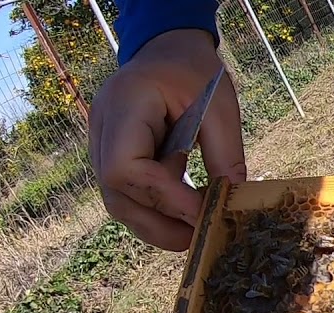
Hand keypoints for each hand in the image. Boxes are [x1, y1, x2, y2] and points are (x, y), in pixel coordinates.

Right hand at [89, 29, 246, 250]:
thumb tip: (232, 204)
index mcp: (125, 104)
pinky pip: (126, 193)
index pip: (126, 166)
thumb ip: (225, 154)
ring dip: (154, 225)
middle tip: (197, 241)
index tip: (201, 213)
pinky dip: (153, 211)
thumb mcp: (220, 106)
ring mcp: (101, 142)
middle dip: (156, 223)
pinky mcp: (113, 155)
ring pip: (117, 199)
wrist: (168, 51)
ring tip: (193, 236)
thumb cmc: (194, 72)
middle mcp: (102, 126)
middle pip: (115, 192)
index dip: (162, 197)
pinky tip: (183, 219)